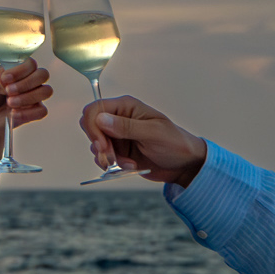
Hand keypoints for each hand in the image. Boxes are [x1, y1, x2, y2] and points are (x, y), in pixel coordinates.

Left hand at [0, 60, 52, 138]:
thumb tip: (8, 83)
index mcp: (18, 69)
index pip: (30, 63)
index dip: (20, 70)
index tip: (5, 79)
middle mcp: (29, 80)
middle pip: (43, 74)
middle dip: (26, 83)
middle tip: (8, 91)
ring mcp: (34, 96)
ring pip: (46, 91)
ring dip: (28, 97)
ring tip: (9, 103)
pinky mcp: (35, 111)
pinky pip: (42, 111)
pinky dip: (28, 113)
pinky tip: (13, 114)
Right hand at [79, 94, 206, 185]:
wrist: (183, 165)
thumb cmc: (175, 143)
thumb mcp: (153, 133)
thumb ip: (127, 126)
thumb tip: (101, 119)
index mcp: (127, 107)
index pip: (95, 109)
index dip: (93, 126)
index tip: (101, 145)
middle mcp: (119, 119)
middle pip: (91, 126)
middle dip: (98, 144)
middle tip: (111, 157)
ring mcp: (118, 135)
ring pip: (95, 144)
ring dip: (107, 157)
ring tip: (127, 163)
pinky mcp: (119, 150)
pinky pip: (103, 157)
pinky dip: (111, 165)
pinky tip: (129, 166)